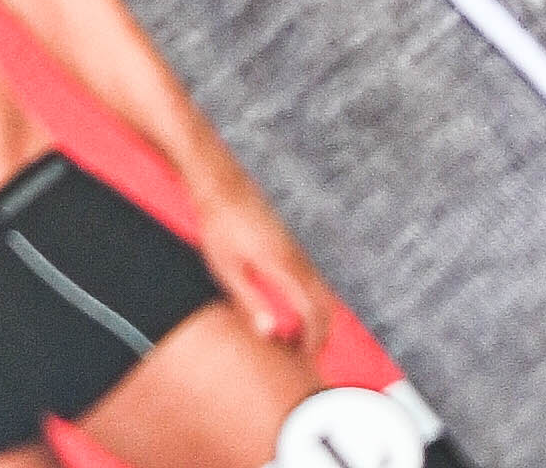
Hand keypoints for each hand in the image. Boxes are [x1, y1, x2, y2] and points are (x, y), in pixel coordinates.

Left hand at [192, 183, 336, 349]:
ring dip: (317, 315)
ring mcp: (294, 246)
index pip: (312, 310)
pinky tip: (292, 309)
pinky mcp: (287, 241)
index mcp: (282, 265)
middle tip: (306, 356)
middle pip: (325, 300)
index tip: (304, 360)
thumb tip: (268, 333)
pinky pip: (310, 275)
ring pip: (320, 287)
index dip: (313, 339)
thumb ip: (249, 302)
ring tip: (298, 339)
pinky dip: (310, 298)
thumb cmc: (219, 227)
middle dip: (322, 332)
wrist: (222, 184)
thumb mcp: (227, 270)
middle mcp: (295, 256)